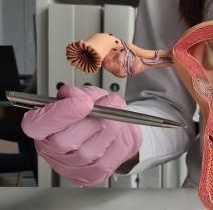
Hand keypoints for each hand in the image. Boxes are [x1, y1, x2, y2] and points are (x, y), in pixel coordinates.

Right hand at [21, 85, 141, 185]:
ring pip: (86, 153)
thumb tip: (71, 94)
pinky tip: (117, 136)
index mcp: (44, 128)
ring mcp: (69, 166)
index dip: (58, 114)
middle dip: (89, 123)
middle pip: (61, 141)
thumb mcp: (89, 96)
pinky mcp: (89, 176)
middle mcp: (52, 149)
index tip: (83, 103)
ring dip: (106, 132)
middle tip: (105, 111)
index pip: (36, 125)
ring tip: (114, 120)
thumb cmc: (99, 114)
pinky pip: (103, 164)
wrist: (119, 130)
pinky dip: (115, 146)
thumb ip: (80, 94)